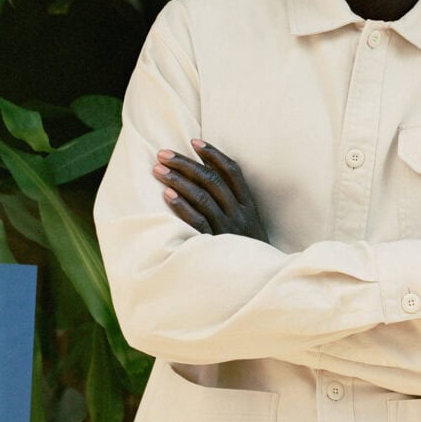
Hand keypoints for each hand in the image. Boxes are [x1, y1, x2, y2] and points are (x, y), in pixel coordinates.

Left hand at [153, 139, 268, 241]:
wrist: (261, 279)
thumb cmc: (249, 250)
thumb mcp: (249, 224)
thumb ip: (234, 203)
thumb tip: (207, 179)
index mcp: (249, 205)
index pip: (232, 172)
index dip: (214, 155)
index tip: (194, 142)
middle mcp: (239, 213)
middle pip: (212, 180)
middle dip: (186, 164)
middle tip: (163, 153)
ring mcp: (227, 228)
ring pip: (202, 197)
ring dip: (178, 180)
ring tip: (158, 169)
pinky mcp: (215, 244)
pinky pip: (197, 222)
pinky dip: (182, 206)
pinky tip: (167, 194)